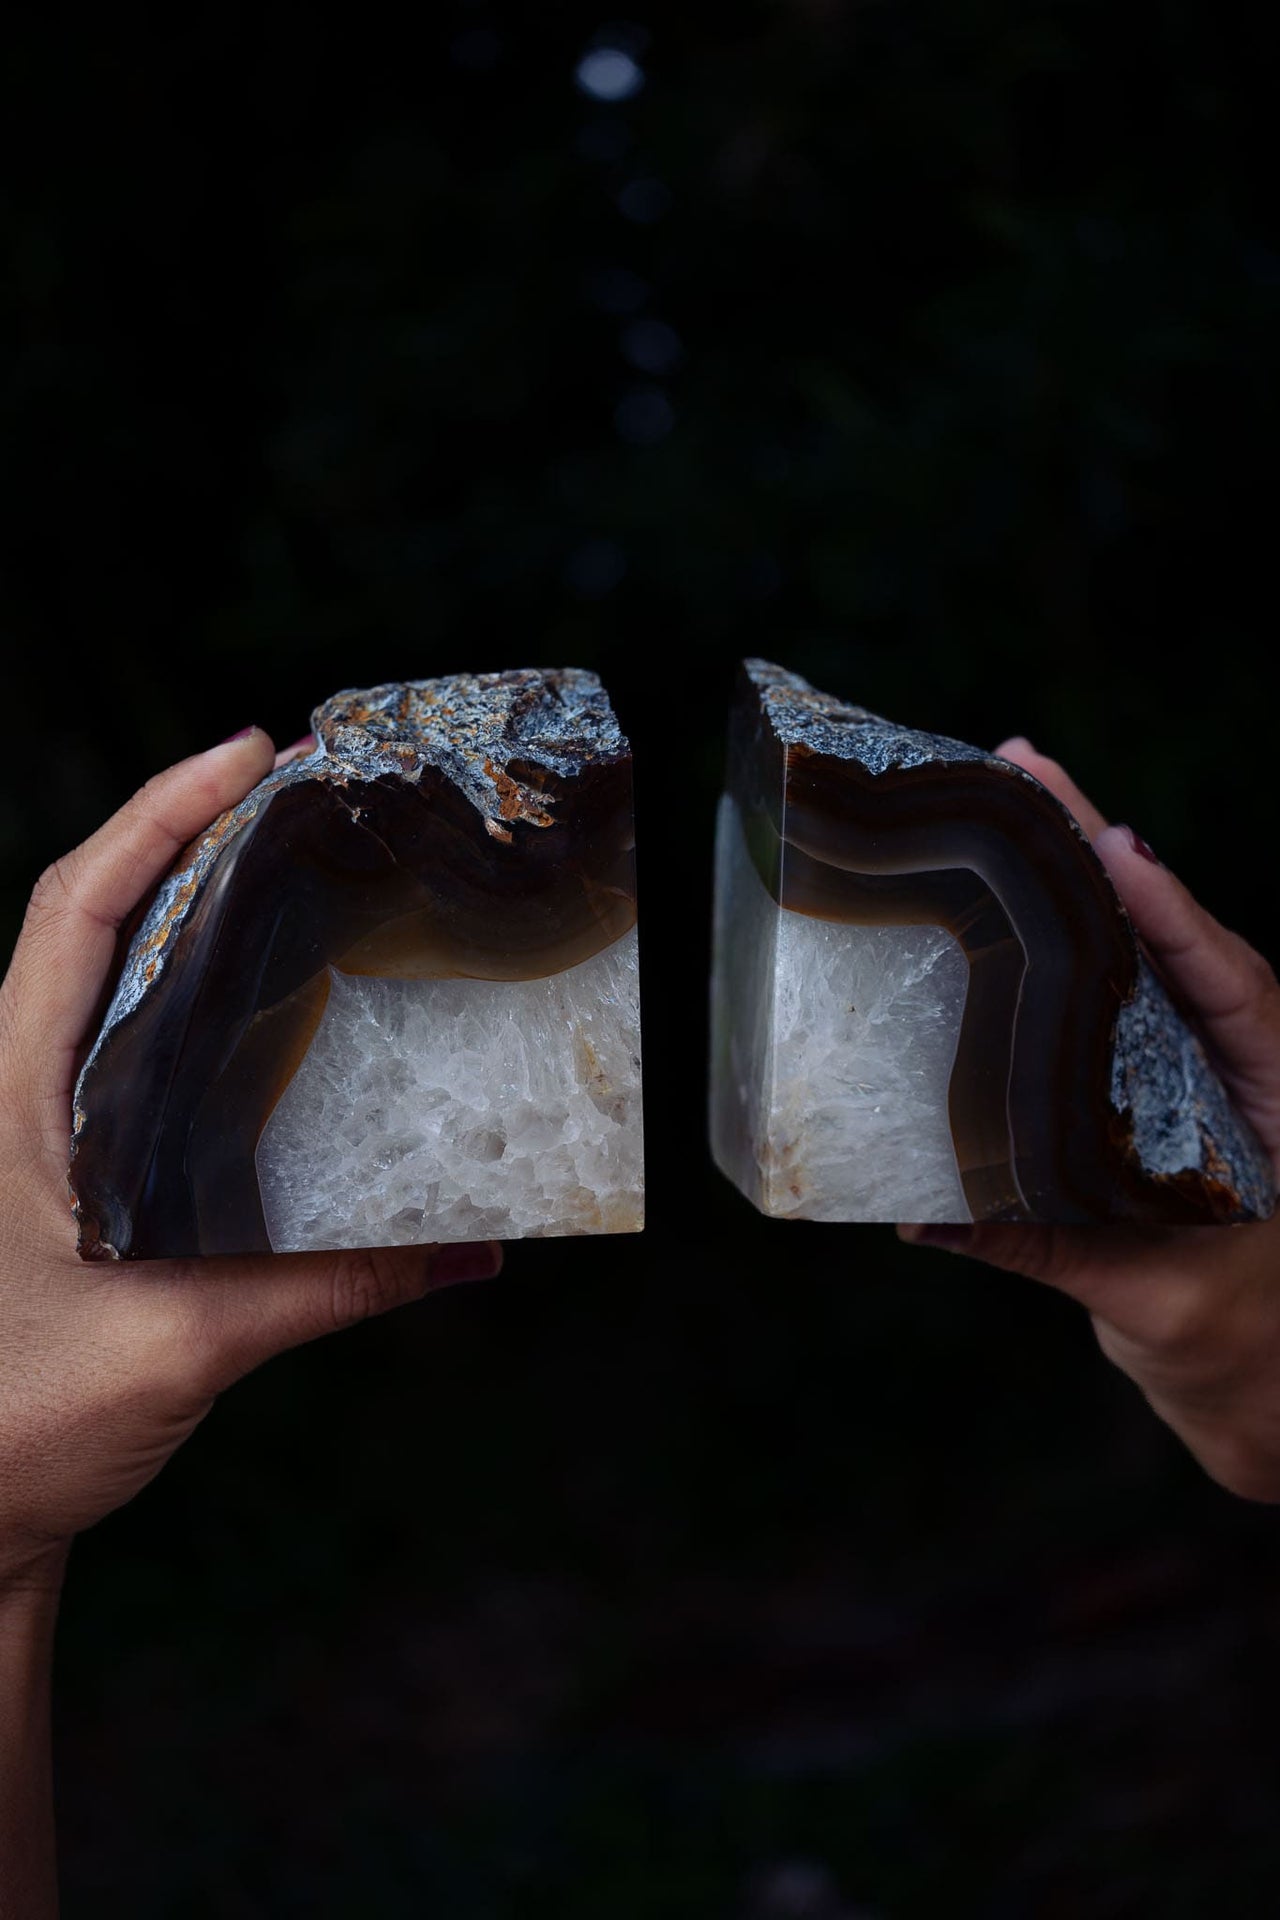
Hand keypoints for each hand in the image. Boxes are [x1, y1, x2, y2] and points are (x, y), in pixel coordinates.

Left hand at [0, 727, 500, 1595]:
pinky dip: (205, 1002)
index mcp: (15, 1095)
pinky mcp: (85, 1176)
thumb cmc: (19, 1427)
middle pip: (102, 918)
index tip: (248, 753)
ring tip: (299, 866)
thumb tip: (475, 1249)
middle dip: (191, 834)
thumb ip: (329, 1288)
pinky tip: (277, 1012)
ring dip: (195, 909)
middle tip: (304, 789)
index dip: (155, 814)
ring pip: (120, 982)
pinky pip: (143, 1054)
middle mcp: (27, 1092)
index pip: (77, 910)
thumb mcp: (181, 1344)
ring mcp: (53, 1130)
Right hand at [898, 738, 1279, 1501]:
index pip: (1233, 985)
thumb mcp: (1153, 1297)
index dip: (1170, 913)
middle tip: (1022, 762)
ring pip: (1143, 952)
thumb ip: (1050, 1250)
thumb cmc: (1239, 1349)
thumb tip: (925, 1213)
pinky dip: (1064, 942)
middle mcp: (1241, 1065)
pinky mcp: (1155, 1088)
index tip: (1113, 846)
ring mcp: (1200, 1070)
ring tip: (1008, 798)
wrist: (1264, 1390)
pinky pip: (1115, 996)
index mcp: (1279, 1101)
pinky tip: (1004, 900)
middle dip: (1100, 848)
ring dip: (1078, 876)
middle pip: (1174, 934)